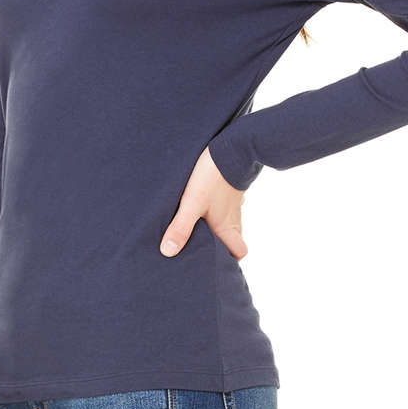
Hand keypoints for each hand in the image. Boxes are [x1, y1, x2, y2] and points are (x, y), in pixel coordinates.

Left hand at [160, 145, 247, 259]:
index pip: (239, 252)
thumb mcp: (192, 203)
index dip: (231, 259)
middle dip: (222, 244)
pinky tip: (202, 202)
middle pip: (234, 237)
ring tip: (197, 226)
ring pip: (229, 219)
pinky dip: (216, 207)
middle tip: (203, 246)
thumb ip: (181, 227)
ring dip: (217, 225)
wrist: (232, 146)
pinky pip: (225, 202)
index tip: (218, 263)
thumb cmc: (213, 177)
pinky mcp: (230, 186)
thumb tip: (168, 252)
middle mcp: (234, 216)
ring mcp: (234, 200)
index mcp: (227, 226)